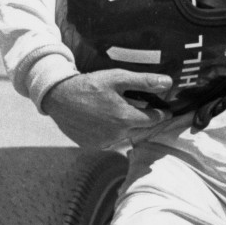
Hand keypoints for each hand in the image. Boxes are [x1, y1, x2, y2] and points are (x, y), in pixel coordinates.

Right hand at [43, 70, 170, 148]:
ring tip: (114, 109)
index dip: (161, 113)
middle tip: (137, 106)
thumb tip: (168, 82)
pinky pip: (110, 139)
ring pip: (125, 134)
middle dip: (142, 118)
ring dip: (125, 124)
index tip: (166, 110)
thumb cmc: (88, 85)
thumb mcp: (117, 78)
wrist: (57, 98)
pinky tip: (101, 118)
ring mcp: (105, 142)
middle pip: (140, 128)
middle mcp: (117, 135)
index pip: (154, 120)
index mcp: (125, 119)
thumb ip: (143, 82)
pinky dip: (110, 130)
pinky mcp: (93, 146)